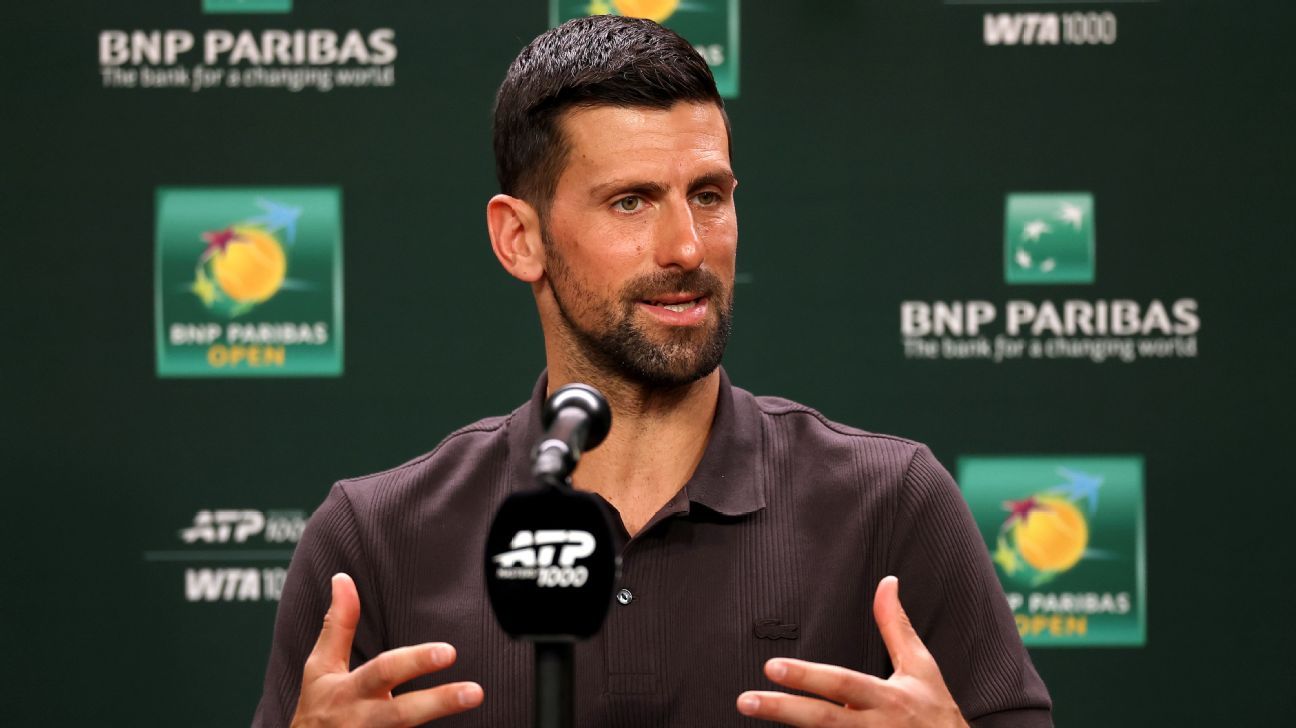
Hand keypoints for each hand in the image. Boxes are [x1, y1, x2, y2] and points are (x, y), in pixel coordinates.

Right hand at [291, 573, 483, 726]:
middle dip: (439, 702)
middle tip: (475, 692)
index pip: (384, 672)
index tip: (449, 651)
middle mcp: (364, 720)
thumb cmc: (319, 707)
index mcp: (350, 692)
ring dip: (441, 717)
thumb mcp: (321, 667)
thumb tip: (342, 578)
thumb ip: (338, 625)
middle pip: (403, 713)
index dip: (415, 662)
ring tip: (475, 701)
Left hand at [736, 576, 966, 726]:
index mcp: (886, 699)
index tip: (771, 667)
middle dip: (783, 710)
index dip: (807, 677)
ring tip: (752, 714)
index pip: (842, 684)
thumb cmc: (934, 711)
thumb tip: (887, 582)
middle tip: (745, 700)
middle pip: (823, 720)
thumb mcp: (921, 667)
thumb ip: (895, 627)